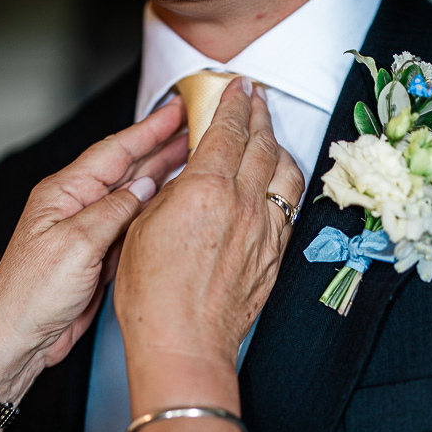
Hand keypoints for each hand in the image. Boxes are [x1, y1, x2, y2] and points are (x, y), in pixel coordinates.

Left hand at [0, 99, 187, 400]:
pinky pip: (132, 227)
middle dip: (161, 147)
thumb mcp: (76, 245)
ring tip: (193, 158)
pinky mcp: (97, 258)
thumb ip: (114, 211)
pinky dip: (154, 213)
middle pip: (126, 168)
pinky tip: (173, 205)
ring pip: (133, 197)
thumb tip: (146, 186)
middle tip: (196, 128)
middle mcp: (76, 207)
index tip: (177, 109)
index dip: (149, 130)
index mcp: (64, 193)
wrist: (17, 338)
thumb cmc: (30, 294)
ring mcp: (87, 232)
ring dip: (162, 177)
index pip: (114, 151)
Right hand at [115, 78, 302, 376]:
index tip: (238, 87)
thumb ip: (170, 195)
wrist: (184, 344)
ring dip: (279, 146)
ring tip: (271, 135)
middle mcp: (243, 205)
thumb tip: (186, 180)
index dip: (235, 103)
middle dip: (260, 114)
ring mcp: (264, 230)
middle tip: (257, 98)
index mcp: (206, 190)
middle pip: (262, 144)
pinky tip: (278, 184)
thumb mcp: (142, 229)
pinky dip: (285, 186)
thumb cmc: (153, 296)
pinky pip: (289, 208)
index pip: (228, 131)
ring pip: (285, 173)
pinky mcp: (273, 255)